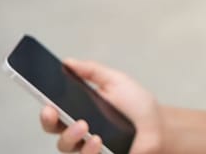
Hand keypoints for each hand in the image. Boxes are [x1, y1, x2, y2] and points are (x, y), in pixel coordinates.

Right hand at [39, 59, 162, 153]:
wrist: (159, 124)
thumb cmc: (137, 104)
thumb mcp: (115, 81)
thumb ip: (92, 71)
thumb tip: (68, 62)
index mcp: (79, 113)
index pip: (54, 115)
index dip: (46, 112)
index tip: (46, 104)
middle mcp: (81, 134)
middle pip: (56, 134)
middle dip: (51, 124)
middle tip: (55, 113)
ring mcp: (91, 149)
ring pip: (69, 148)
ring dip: (71, 137)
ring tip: (84, 126)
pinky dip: (90, 151)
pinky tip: (98, 141)